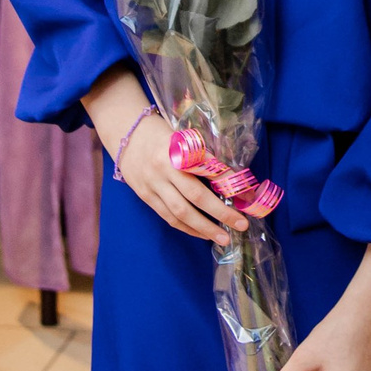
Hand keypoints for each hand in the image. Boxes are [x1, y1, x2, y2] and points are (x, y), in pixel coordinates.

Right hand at [84, 72, 245, 244]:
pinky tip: (202, 234)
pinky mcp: (145, 196)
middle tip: (241, 225)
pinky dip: (187, 228)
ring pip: (180, 213)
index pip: (206, 169)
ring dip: (204, 228)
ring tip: (223, 238)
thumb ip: (202, 156)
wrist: (125, 133)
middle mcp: (164, 169)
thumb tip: (230, 178)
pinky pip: (168, 217)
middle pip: (195, 196)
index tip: (245, 195)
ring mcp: (152, 185)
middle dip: (220, 213)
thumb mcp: (183, 137)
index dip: (226, 183)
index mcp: (176, 150)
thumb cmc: (161, 132)